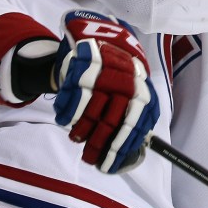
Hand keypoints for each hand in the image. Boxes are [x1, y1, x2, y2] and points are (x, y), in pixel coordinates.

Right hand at [52, 10, 158, 173]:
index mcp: (142, 92)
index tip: (109, 165)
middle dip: (99, 144)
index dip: (120, 148)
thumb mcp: (136, 96)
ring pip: (89, 110)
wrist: (105, 41)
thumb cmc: (121, 80)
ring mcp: (105, 73)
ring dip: (81, 129)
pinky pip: (72, 95)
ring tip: (77, 138)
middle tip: (89, 159)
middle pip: (111, 120)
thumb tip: (130, 156)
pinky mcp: (83, 64)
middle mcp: (126, 82)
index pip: (134, 125)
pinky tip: (65, 119)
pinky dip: (66, 111)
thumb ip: (136, 122)